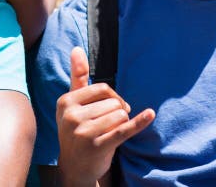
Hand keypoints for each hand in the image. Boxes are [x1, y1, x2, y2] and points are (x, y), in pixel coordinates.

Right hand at [55, 47, 154, 186]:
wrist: (74, 167)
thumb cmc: (77, 130)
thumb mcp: (73, 104)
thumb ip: (77, 76)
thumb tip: (77, 48)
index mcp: (65, 102)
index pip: (102, 88)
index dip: (113, 97)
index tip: (112, 108)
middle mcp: (71, 116)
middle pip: (112, 102)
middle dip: (117, 112)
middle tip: (107, 126)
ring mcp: (84, 132)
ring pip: (120, 114)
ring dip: (121, 124)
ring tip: (108, 134)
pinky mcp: (98, 146)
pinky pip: (124, 129)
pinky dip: (139, 122)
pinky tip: (150, 115)